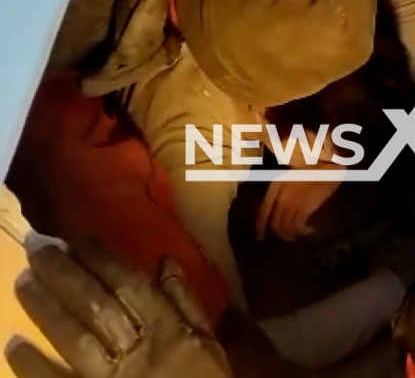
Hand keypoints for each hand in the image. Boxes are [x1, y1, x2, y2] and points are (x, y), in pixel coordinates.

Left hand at [6, 242, 230, 377]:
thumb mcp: (209, 343)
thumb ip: (188, 303)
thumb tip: (164, 260)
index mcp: (169, 331)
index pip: (130, 286)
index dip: (102, 259)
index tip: (78, 237)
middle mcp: (138, 350)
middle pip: (97, 306)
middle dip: (65, 274)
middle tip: (39, 247)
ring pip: (75, 339)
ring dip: (46, 308)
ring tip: (24, 280)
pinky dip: (34, 367)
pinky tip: (14, 344)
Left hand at [256, 175, 341, 241]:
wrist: (326, 165)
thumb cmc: (310, 170)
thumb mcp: (290, 178)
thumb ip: (282, 193)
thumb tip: (278, 211)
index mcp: (275, 187)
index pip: (262, 212)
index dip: (260, 228)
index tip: (259, 239)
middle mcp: (280, 196)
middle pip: (274, 223)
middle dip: (279, 234)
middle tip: (288, 237)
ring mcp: (291, 203)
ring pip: (284, 227)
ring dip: (291, 235)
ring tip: (299, 234)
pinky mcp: (303, 208)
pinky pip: (296, 227)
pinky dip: (300, 232)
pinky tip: (308, 230)